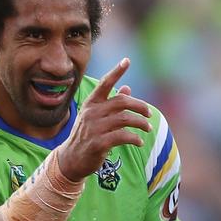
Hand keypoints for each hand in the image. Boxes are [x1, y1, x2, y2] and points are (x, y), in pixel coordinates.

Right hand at [58, 58, 151, 180]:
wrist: (71, 159)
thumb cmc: (87, 135)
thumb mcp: (96, 117)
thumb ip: (111, 103)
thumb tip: (127, 88)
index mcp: (91, 104)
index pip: (105, 84)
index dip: (116, 71)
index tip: (127, 61)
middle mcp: (92, 113)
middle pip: (122, 102)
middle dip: (140, 106)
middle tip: (149, 114)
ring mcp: (94, 128)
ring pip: (125, 119)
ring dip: (141, 124)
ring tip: (148, 128)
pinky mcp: (98, 143)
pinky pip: (123, 136)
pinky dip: (134, 138)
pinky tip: (139, 141)